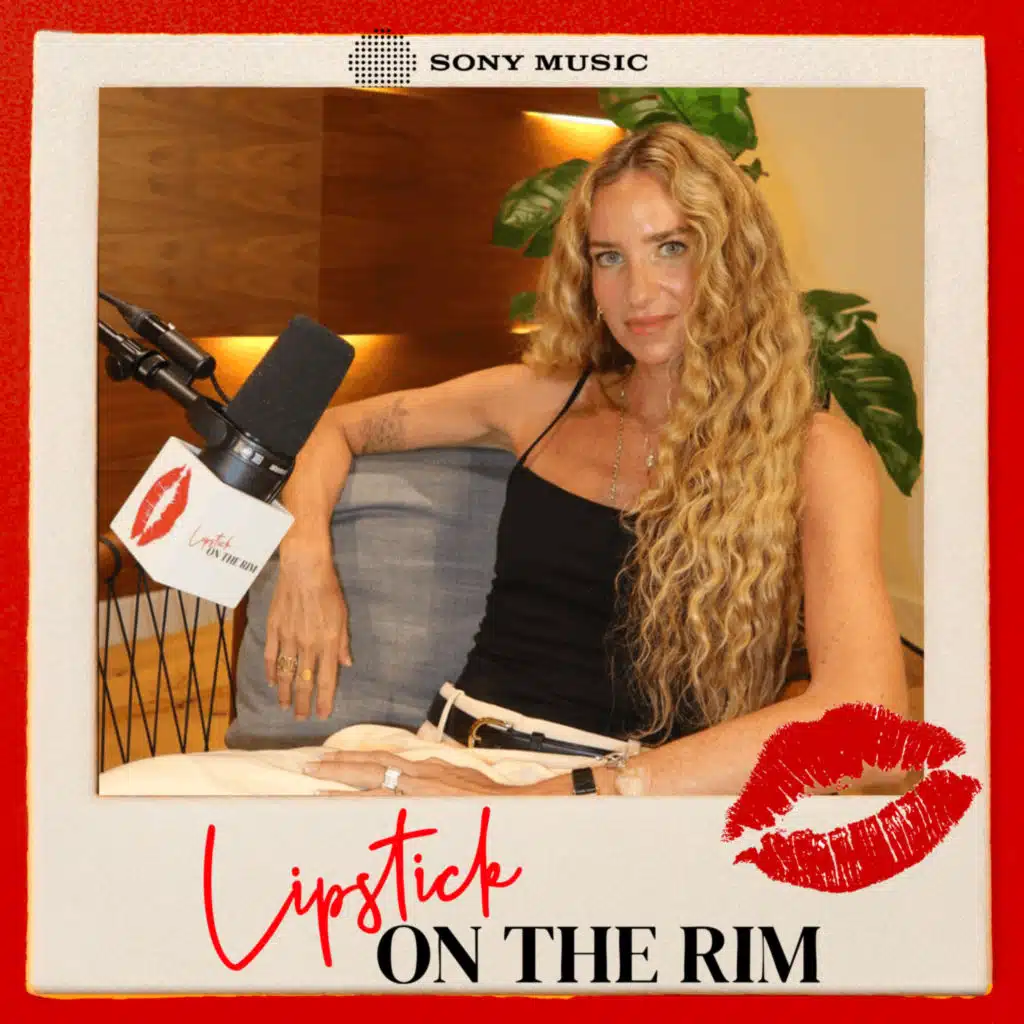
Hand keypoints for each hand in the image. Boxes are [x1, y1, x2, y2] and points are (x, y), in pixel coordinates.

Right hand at [264, 546, 351, 719]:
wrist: (304, 570)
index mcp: (328, 643)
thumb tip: (346, 664)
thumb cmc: (328, 591)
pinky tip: (272, 683)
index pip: (327, 679)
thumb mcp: (343, 616)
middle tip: (301, 717)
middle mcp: (308, 645)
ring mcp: (289, 639)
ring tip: (286, 707)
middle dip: (303, 702)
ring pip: (286, 674)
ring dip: (286, 693)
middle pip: (304, 681)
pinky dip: (272, 672)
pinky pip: (272, 657)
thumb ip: (343, 643)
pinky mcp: (274, 629)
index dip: (324, 699)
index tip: (322, 714)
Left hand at [304, 751, 507, 795]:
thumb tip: (421, 773)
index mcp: (428, 767)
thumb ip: (438, 773)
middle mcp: (422, 776)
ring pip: (375, 786)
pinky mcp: (428, 810)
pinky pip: (389, 809)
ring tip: (316, 788)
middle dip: (339, 766)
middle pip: (372, 766)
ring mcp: (423, 793)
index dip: (354, 758)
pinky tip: (346, 814)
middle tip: (309, 767)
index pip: (383, 758)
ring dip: (344, 786)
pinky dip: (365, 810)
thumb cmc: (488, 798)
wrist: (514, 806)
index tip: (329, 758)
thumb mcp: (460, 776)